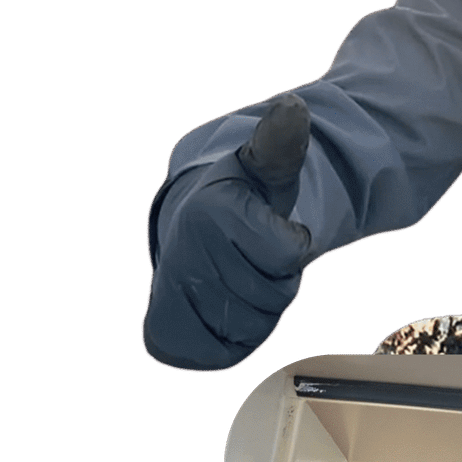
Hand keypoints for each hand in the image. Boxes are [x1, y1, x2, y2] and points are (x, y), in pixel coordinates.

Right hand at [143, 94, 312, 369]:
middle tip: (255, 255)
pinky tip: (226, 310)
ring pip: (251, 326)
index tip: (274, 227)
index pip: (290, 254)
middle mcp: (182, 249)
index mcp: (211, 209)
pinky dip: (234, 339)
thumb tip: (294, 109)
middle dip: (278, 280)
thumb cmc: (242, 196)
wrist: (196, 225)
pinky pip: (222, 351)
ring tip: (240, 276)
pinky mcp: (167, 332)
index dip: (293, 244)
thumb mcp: (267, 167)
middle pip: (272, 295)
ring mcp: (170, 292)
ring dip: (259, 310)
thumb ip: (282, 143)